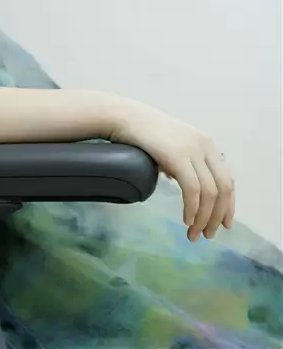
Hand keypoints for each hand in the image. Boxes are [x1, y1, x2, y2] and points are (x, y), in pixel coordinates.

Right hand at [110, 102, 234, 241]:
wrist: (124, 118)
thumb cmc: (141, 134)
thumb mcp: (169, 148)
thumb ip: (178, 163)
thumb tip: (176, 179)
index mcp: (207, 144)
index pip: (227, 179)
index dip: (228, 205)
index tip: (223, 224)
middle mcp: (206, 146)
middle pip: (224, 188)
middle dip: (217, 216)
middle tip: (207, 235)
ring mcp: (193, 150)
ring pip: (210, 192)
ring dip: (204, 217)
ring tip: (194, 233)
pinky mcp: (178, 156)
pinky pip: (193, 189)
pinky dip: (193, 208)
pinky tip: (187, 220)